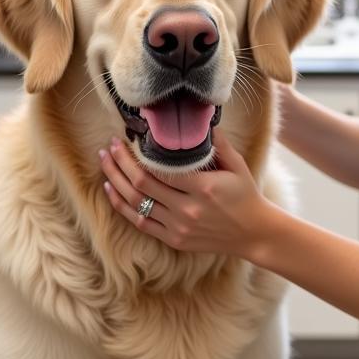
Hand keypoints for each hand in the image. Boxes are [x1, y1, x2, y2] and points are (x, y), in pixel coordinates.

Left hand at [99, 130, 271, 257]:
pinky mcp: (174, 239)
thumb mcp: (237, 165)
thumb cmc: (246, 195)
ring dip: (115, 181)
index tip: (124, 139)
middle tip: (109, 147)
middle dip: (120, 163)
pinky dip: (121, 206)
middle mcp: (188, 210)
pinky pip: (140, 222)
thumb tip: (201, 120)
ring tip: (105, 163)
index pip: (160, 170)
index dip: (136, 154)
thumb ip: (218, 143)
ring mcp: (178, 227)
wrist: (253, 233)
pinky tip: (110, 190)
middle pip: (142, 184)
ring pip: (136, 203)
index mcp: (204, 188)